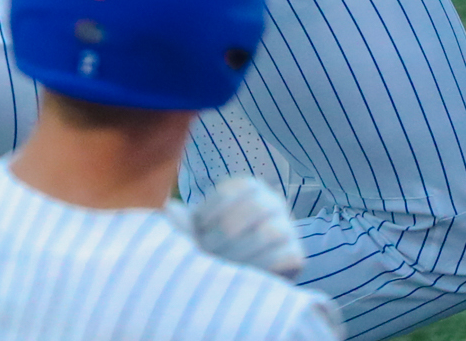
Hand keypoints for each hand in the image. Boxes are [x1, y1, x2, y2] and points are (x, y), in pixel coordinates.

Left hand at [189, 175, 305, 278]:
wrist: (239, 277)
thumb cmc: (213, 249)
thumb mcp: (197, 232)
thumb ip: (184, 221)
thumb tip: (167, 212)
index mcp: (250, 189)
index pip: (235, 189)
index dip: (212, 211)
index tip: (198, 230)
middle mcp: (273, 202)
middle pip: (254, 208)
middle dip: (225, 234)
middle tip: (207, 254)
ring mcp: (288, 228)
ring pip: (269, 232)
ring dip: (241, 252)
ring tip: (223, 266)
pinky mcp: (297, 255)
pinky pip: (286, 256)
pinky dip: (263, 266)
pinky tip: (245, 274)